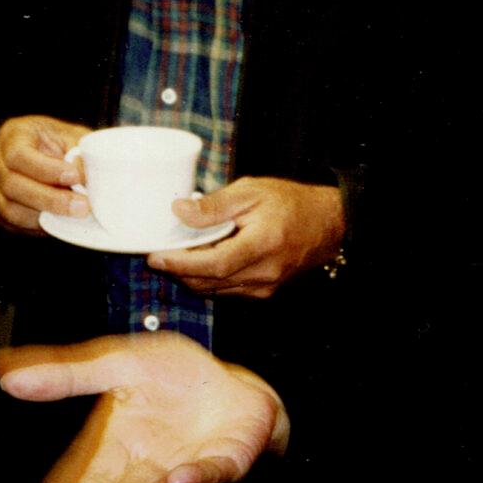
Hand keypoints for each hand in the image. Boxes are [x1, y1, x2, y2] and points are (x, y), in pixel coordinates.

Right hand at [0, 115, 92, 232]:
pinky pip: (15, 224)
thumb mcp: (74, 137)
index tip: (73, 176)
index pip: (18, 155)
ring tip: (76, 214)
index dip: (45, 169)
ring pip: (11, 210)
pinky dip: (40, 226)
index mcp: (13, 136)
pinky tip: (62, 221)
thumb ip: (79, 154)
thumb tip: (84, 178)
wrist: (49, 153)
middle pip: (12, 185)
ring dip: (46, 215)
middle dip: (50, 199)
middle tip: (82, 206)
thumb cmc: (62, 142)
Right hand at [0, 333, 288, 482]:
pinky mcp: (220, 465)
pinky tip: (181, 478)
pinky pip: (209, 474)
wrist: (235, 383)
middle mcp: (146, 465)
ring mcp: (183, 468)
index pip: (87, 470)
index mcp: (117, 443)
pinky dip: (196, 478)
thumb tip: (6, 372)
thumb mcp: (120, 362)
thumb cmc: (176, 376)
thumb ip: (69, 373)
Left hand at [148, 177, 344, 297]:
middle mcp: (264, 272)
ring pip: (215, 290)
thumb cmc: (291, 202)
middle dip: (179, 271)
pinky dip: (210, 279)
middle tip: (159, 253)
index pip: (213, 264)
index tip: (155, 256)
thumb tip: (180, 211)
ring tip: (177, 256)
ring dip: (192, 277)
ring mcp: (265, 286)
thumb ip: (215, 205)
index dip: (180, 264)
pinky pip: (228, 291)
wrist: (327, 223)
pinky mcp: (265, 291)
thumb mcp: (252, 191)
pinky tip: (203, 262)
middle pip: (209, 282)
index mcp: (262, 243)